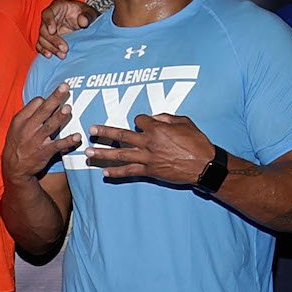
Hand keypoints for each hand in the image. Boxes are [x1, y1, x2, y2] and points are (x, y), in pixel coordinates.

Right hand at [3, 84, 77, 181]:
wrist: (14, 168)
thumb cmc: (18, 143)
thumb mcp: (16, 126)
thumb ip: (29, 113)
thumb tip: (45, 100)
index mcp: (21, 119)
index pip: (36, 103)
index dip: (46, 100)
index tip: (52, 102)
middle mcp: (28, 128)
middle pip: (43, 110)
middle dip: (55, 98)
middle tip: (65, 87)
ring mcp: (36, 141)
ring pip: (49, 126)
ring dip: (60, 117)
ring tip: (69, 108)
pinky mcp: (44, 152)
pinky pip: (57, 145)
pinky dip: (68, 141)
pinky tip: (77, 136)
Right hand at [37, 0, 98, 57]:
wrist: (85, 24)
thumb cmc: (85, 15)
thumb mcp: (90, 12)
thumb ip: (87, 16)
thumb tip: (83, 22)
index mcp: (57, 7)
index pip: (48, 13)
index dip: (48, 22)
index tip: (53, 31)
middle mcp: (49, 18)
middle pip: (43, 29)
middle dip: (53, 40)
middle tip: (64, 49)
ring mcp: (47, 29)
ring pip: (42, 39)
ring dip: (51, 48)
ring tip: (62, 55)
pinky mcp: (47, 39)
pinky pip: (41, 45)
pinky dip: (44, 50)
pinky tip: (50, 56)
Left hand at [87, 113, 214, 185]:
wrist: (204, 165)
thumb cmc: (197, 142)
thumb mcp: (185, 122)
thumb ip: (167, 118)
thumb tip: (155, 118)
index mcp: (157, 128)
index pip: (138, 120)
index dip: (139, 120)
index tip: (142, 123)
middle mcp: (148, 142)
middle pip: (121, 135)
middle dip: (104, 132)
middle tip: (91, 130)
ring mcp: (147, 158)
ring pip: (120, 154)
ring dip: (102, 153)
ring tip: (88, 153)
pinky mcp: (149, 171)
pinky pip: (129, 172)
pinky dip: (116, 173)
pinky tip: (105, 173)